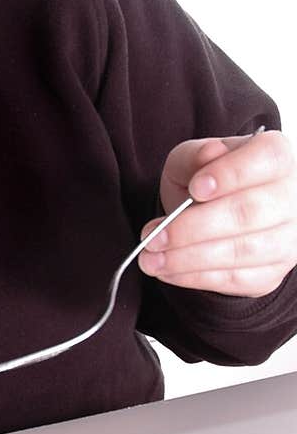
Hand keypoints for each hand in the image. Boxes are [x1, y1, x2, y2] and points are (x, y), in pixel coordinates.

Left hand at [138, 130, 296, 296]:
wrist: (213, 213)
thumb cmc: (206, 180)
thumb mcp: (191, 160)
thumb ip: (196, 156)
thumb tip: (209, 155)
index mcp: (276, 156)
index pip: (267, 159)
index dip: (231, 175)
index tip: (196, 188)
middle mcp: (291, 197)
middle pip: (250, 213)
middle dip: (194, 227)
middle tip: (153, 235)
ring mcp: (287, 239)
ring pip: (243, 252)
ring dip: (189, 258)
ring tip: (151, 258)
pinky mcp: (272, 272)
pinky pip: (237, 279)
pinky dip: (196, 277)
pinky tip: (168, 270)